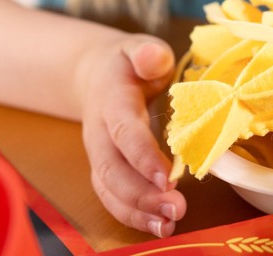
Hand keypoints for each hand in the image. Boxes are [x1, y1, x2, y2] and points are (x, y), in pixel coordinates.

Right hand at [75, 33, 186, 235]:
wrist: (96, 74)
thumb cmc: (128, 62)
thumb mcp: (138, 48)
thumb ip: (147, 53)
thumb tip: (153, 57)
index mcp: (112, 99)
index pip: (124, 130)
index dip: (142, 155)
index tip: (168, 177)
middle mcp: (100, 131)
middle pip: (112, 168)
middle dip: (141, 193)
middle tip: (176, 208)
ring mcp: (99, 153)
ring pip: (109, 188)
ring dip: (138, 210)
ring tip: (170, 223)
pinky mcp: (104, 168)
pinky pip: (112, 197)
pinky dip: (133, 215)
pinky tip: (159, 225)